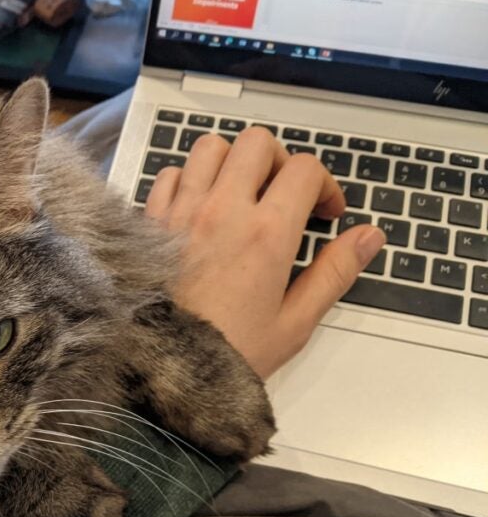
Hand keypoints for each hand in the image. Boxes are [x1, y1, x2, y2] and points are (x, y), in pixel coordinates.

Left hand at [144, 128, 385, 378]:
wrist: (162, 373)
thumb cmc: (225, 355)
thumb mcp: (294, 323)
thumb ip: (334, 272)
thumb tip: (367, 238)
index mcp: (266, 234)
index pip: (305, 169)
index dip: (324, 185)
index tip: (324, 213)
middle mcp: (222, 211)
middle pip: (257, 143)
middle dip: (279, 161)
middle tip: (283, 195)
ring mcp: (181, 212)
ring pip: (210, 148)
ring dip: (232, 162)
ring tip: (240, 195)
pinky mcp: (149, 222)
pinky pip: (170, 174)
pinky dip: (189, 180)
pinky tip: (199, 209)